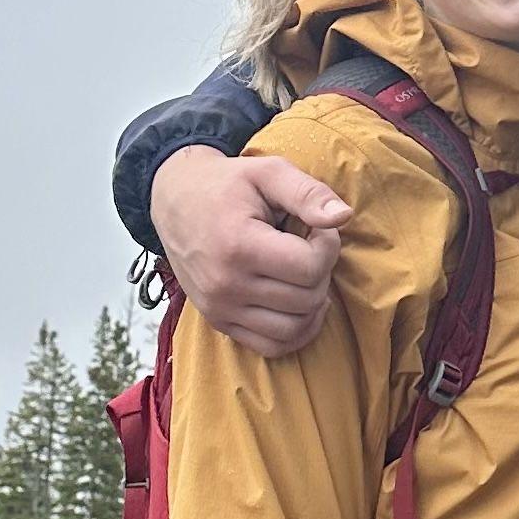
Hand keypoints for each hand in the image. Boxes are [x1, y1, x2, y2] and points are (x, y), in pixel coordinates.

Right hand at [154, 144, 350, 358]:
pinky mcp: (219, 323)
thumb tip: (344, 216)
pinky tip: (301, 304)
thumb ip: (308, 193)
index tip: (316, 229)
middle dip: (321, 271)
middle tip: (309, 247)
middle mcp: (226, 285)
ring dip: (312, 303)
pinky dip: (296, 332)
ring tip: (303, 274)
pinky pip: (272, 346)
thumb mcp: (268, 172)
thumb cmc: (228, 184)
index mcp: (239, 246)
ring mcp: (220, 309)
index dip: (328, 246)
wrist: (175, 200)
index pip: (310, 268)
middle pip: (306, 299)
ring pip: (294, 329)